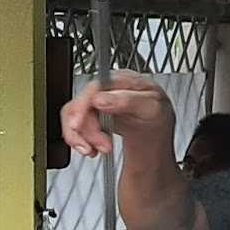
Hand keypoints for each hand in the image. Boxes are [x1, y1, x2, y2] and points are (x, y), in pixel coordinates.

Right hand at [60, 70, 175, 157]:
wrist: (155, 131)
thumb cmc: (157, 115)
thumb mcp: (152, 108)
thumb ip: (128, 101)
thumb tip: (100, 99)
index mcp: (122, 80)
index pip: (94, 88)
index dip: (82, 107)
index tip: (78, 125)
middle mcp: (105, 88)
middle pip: (80, 105)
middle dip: (88, 130)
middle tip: (103, 146)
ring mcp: (96, 100)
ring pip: (72, 117)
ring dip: (82, 138)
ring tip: (99, 150)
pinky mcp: (89, 114)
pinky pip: (74, 127)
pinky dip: (80, 141)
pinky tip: (92, 149)